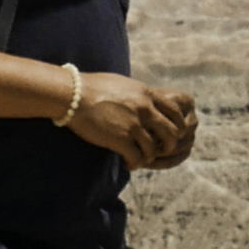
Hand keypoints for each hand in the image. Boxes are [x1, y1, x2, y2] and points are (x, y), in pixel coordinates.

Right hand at [68, 75, 197, 170]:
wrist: (72, 94)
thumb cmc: (91, 87)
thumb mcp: (122, 84)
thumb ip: (138, 94)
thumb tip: (143, 100)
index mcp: (147, 94)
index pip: (175, 112)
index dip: (176, 127)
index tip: (166, 135)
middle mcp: (145, 109)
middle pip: (172, 133)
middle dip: (168, 146)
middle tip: (158, 151)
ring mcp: (134, 124)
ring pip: (154, 150)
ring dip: (148, 158)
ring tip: (138, 159)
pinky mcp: (120, 139)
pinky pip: (137, 158)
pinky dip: (134, 164)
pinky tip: (126, 163)